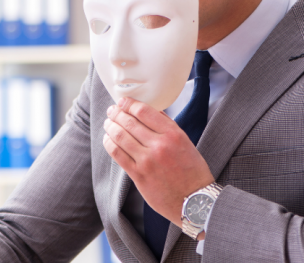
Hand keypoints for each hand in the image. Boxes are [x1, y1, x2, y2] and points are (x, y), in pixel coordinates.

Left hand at [102, 97, 214, 225]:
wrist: (195, 201)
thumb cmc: (192, 171)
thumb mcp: (186, 142)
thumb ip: (167, 126)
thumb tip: (149, 111)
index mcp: (173, 134)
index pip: (144, 111)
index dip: (129, 104)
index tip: (123, 101)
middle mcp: (159, 145)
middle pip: (129, 122)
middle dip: (117, 113)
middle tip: (112, 111)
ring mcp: (147, 161)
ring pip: (120, 136)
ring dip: (110, 126)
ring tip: (108, 123)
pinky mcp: (138, 175)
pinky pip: (118, 154)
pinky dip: (109, 144)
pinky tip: (108, 139)